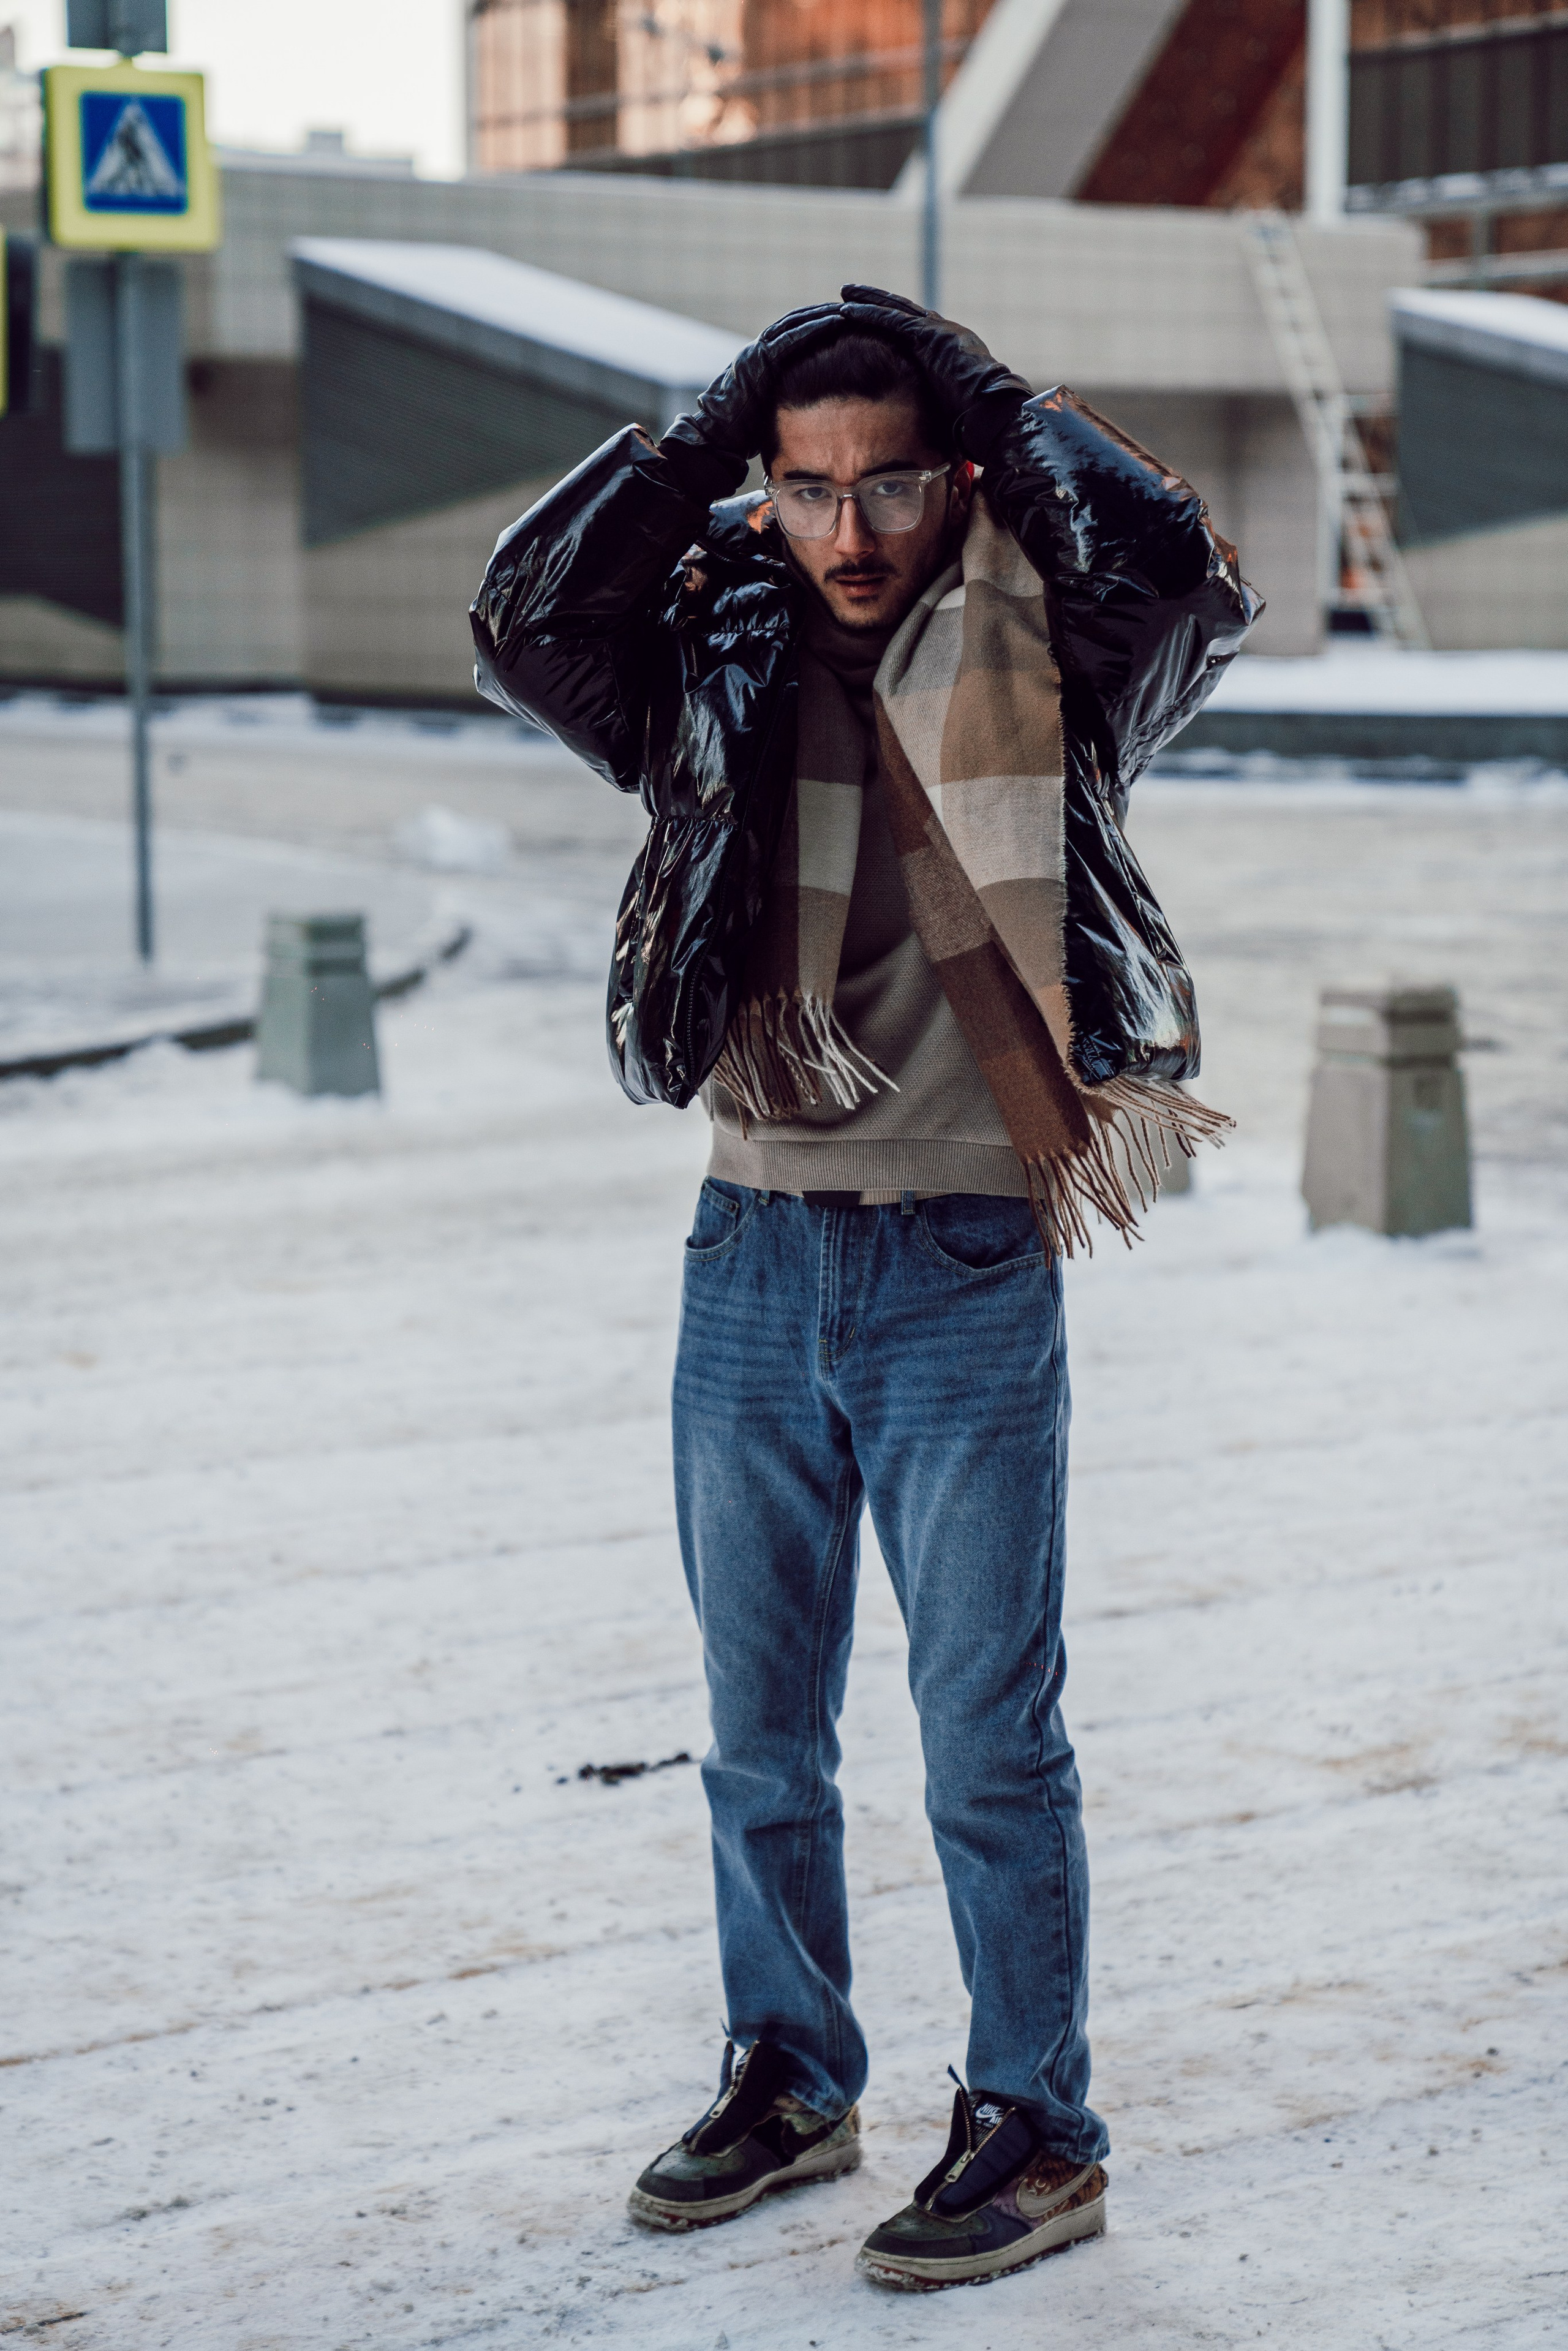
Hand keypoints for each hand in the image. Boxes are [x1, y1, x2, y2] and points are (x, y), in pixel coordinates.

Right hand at [666, 300, 845, 465]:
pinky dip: (815, 327)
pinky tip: (839, 321)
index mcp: (760, 362)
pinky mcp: (758, 360)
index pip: (794, 334)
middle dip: (825, 313)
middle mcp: (757, 352)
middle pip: (797, 321)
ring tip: (853, 309)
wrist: (715, 442)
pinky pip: (791, 337)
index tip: (845, 322)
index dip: (819, 325)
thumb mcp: (771, 414)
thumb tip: (813, 414)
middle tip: (855, 307)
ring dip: (825, 313)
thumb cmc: (741, 438)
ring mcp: (757, 353)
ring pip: (796, 322)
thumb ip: (787, 403)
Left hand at [838, 284, 1030, 462]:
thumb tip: (919, 426)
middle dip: (879, 303)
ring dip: (869, 300)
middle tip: (852, 295)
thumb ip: (933, 404)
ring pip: (897, 310)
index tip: (872, 319)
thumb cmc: (977, 427)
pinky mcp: (931, 337)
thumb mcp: (949, 411)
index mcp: (952, 352)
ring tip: (845, 292)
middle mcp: (947, 334)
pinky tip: (847, 310)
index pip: (916, 331)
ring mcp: (940, 332)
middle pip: (905, 313)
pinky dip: (870, 313)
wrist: (996, 418)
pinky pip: (893, 320)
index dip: (893, 324)